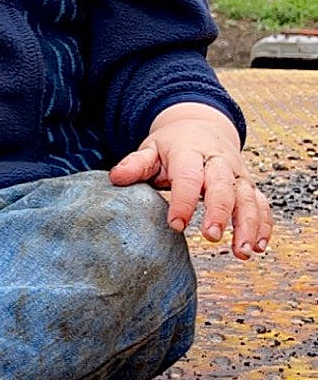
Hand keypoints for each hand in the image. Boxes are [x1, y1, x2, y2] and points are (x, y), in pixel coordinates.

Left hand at [110, 103, 271, 258]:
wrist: (200, 128)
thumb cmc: (171, 146)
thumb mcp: (151, 149)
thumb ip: (135, 164)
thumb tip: (115, 178)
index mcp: (190, 152)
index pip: (188, 176)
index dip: (183, 200)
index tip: (175, 225)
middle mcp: (219, 162)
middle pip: (224, 186)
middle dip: (220, 212)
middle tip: (211, 237)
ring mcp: (237, 174)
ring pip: (248, 198)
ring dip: (248, 225)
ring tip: (242, 252)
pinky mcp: (249, 185)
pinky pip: (262, 204)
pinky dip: (264, 224)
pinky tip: (259, 247)